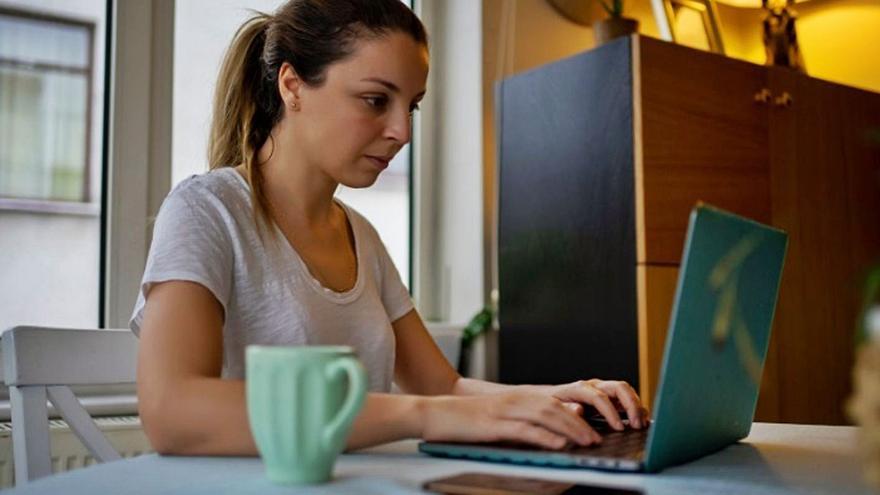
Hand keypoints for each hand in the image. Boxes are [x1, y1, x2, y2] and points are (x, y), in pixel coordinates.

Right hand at [420, 391, 601, 449]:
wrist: (432, 413)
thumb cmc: (461, 420)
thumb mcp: (495, 420)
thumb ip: (518, 426)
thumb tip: (544, 439)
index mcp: (515, 399)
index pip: (553, 404)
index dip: (575, 416)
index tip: (592, 429)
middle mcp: (513, 401)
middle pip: (555, 409)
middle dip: (579, 424)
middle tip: (596, 438)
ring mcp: (503, 411)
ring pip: (545, 416)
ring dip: (569, 429)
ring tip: (586, 442)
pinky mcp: (493, 425)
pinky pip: (524, 429)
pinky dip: (544, 436)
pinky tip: (558, 444)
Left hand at [548, 379, 648, 430]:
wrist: (544, 399)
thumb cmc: (549, 405)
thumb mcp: (552, 409)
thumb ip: (566, 410)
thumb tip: (579, 410)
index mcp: (579, 388)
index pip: (599, 397)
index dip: (610, 412)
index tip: (618, 428)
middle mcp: (594, 386)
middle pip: (618, 388)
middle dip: (631, 405)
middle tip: (636, 424)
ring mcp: (602, 390)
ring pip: (625, 391)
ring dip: (636, 406)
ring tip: (641, 424)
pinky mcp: (608, 398)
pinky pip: (626, 398)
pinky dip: (635, 408)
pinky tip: (640, 421)